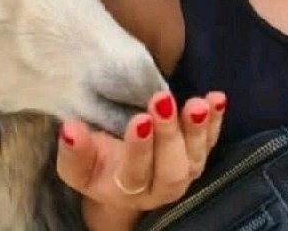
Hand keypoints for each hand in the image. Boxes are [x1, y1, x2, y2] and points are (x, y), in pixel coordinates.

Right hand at [56, 90, 225, 215]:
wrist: (118, 171)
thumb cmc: (94, 160)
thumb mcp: (77, 161)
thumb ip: (74, 150)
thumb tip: (70, 129)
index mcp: (123, 189)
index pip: (134, 174)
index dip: (139, 149)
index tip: (139, 119)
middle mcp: (158, 187)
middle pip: (170, 170)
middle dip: (168, 135)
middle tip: (162, 100)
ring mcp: (181, 171)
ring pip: (194, 158)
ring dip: (197, 129)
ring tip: (198, 104)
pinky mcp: (196, 154)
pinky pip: (210, 141)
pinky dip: (216, 120)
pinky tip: (217, 98)